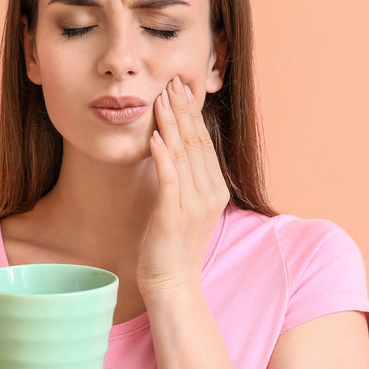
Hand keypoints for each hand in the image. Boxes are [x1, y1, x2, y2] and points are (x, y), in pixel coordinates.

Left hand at [138, 76, 230, 296]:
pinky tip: (154, 136)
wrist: (172, 284)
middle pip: (196, 143)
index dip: (191, 115)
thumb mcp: (183, 207)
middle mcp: (209, 193)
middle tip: (172, 83)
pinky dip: (162, 155)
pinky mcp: (174, 215)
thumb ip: (183, 181)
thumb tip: (171, 151)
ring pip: (183, 155)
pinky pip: (169, 178)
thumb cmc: (171, 247)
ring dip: (171, 124)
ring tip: (161, 99)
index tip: (179, 91)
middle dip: (183, 111)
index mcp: (215, 190)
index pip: (203, 144)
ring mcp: (193, 204)